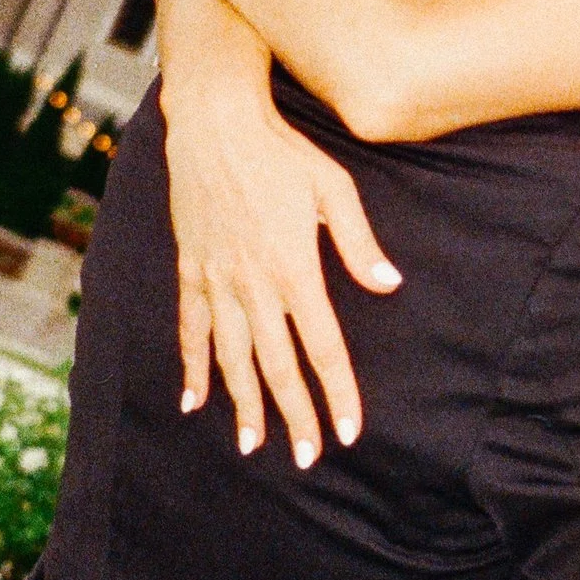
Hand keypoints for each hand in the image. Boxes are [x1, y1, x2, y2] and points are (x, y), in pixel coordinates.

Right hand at [154, 0, 399, 459]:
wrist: (214, 121)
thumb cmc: (282, 150)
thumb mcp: (334, 189)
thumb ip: (358, 243)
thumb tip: (389, 285)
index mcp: (294, 268)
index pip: (323, 348)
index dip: (338, 393)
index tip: (348, 432)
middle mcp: (253, 284)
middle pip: (277, 365)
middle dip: (293, 416)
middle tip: (306, 458)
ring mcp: (217, 280)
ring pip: (232, 358)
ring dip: (244, 405)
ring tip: (253, 445)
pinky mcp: (191, 269)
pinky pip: (192, 329)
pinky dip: (193, 368)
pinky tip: (194, 401)